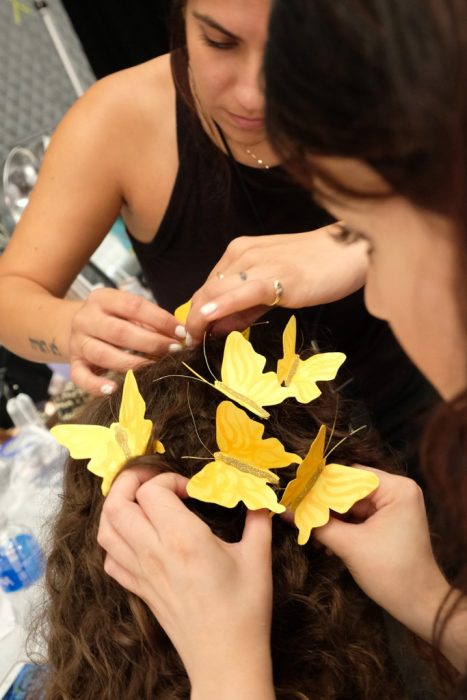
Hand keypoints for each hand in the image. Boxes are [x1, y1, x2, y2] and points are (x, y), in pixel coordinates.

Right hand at [69, 287, 184, 393]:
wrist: (72, 327)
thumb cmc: (112, 320)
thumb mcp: (127, 312)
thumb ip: (149, 321)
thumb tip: (180, 335)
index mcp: (102, 299)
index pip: (134, 306)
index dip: (160, 320)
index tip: (181, 333)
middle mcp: (86, 319)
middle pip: (119, 332)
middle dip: (151, 343)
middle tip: (174, 351)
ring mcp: (78, 342)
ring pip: (103, 355)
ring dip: (132, 364)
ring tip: (154, 369)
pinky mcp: (73, 364)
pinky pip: (81, 377)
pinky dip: (96, 385)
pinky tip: (113, 389)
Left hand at [98, 468, 273, 690]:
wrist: (225, 660)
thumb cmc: (244, 609)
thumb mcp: (258, 557)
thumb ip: (258, 519)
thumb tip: (261, 495)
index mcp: (183, 539)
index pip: (151, 491)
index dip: (169, 479)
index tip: (192, 490)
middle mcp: (154, 552)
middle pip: (116, 504)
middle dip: (130, 482)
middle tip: (154, 480)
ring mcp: (141, 573)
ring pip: (105, 530)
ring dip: (117, 508)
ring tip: (141, 502)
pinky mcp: (138, 590)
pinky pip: (110, 558)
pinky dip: (116, 540)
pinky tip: (138, 537)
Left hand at [186, 224, 367, 341]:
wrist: (351, 250)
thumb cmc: (316, 267)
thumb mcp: (273, 286)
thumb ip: (246, 305)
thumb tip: (218, 327)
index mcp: (240, 252)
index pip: (208, 285)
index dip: (195, 312)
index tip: (191, 335)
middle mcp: (244, 253)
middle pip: (206, 290)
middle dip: (193, 319)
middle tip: (188, 344)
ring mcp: (260, 263)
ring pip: (217, 291)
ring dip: (200, 318)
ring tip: (194, 341)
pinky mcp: (278, 277)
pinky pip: (243, 292)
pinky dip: (223, 306)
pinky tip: (209, 319)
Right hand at [313, 468, 449, 644]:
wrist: (419, 604)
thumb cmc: (391, 573)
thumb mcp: (349, 546)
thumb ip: (317, 524)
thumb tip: (287, 511)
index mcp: (396, 488)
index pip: (349, 475)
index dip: (321, 486)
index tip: (296, 495)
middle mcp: (398, 490)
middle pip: (349, 488)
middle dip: (324, 504)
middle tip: (297, 512)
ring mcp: (394, 506)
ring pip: (351, 503)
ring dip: (330, 518)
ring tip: (309, 530)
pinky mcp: (389, 520)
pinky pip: (359, 516)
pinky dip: (342, 526)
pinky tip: (324, 541)